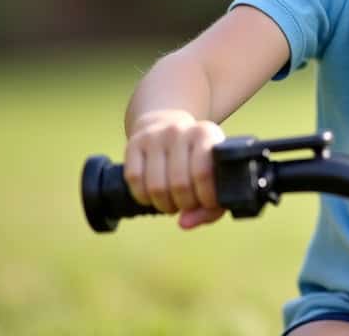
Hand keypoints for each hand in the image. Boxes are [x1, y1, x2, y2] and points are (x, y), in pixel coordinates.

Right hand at [124, 110, 226, 228]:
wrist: (168, 125)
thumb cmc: (197, 159)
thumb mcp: (214, 174)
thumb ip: (211, 207)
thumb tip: (184, 223)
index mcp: (206, 133)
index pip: (204, 173)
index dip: (205, 198)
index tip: (206, 204)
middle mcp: (179, 131)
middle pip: (179, 184)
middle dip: (185, 204)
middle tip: (187, 204)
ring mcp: (154, 135)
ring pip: (156, 186)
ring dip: (165, 205)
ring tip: (172, 203)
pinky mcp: (134, 142)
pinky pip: (134, 179)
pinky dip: (143, 197)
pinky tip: (152, 196)